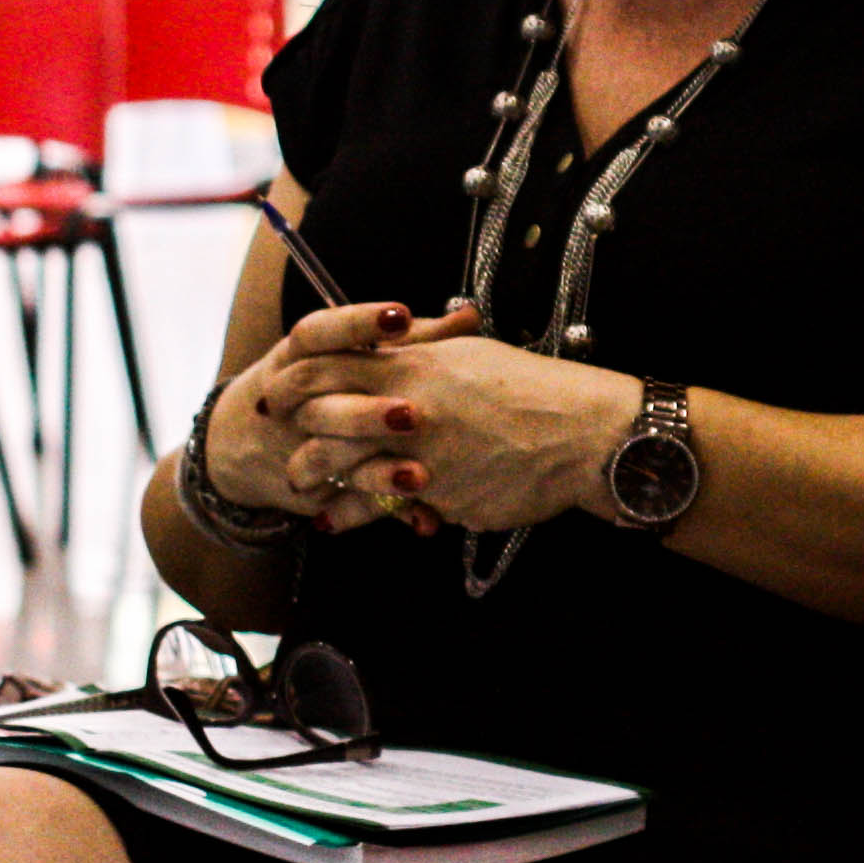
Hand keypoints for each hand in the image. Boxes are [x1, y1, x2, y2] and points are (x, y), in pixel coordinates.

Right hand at [205, 298, 477, 536]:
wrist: (248, 443)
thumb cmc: (323, 385)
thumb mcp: (353, 354)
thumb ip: (414, 340)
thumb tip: (469, 317)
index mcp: (298, 357)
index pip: (318, 333)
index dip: (358, 324)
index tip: (402, 318)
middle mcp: (290, 401)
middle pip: (317, 403)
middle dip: (364, 410)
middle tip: (412, 414)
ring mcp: (297, 449)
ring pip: (329, 460)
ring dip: (375, 471)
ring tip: (419, 478)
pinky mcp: (314, 492)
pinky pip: (350, 507)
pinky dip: (387, 511)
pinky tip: (425, 518)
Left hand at [265, 304, 643, 533]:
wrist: (582, 433)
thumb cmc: (532, 388)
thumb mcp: (470, 354)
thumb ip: (425, 350)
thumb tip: (397, 341)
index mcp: (413, 364)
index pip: (328, 362)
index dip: (294, 378)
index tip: (282, 391)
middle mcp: (409, 408)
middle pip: (322, 417)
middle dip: (294, 432)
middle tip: (281, 441)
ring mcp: (421, 455)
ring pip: (344, 468)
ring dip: (316, 479)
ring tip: (302, 490)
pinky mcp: (439, 496)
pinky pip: (384, 508)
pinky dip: (357, 515)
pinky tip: (337, 521)